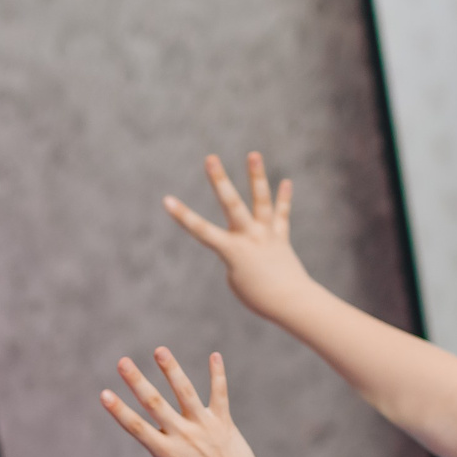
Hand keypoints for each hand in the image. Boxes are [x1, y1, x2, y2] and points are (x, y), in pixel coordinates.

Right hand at [99, 347, 271, 456]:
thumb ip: (167, 450)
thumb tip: (161, 430)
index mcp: (167, 452)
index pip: (137, 427)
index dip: (119, 410)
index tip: (104, 394)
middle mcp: (182, 435)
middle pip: (155, 404)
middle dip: (137, 382)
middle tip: (123, 362)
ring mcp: (203, 426)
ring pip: (185, 392)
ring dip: (171, 369)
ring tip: (159, 350)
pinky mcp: (222, 421)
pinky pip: (219, 394)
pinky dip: (217, 374)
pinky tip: (215, 355)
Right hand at [165, 152, 314, 320]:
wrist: (291, 302)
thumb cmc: (257, 297)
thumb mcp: (236, 279)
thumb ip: (236, 254)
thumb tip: (246, 239)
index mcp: (231, 251)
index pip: (201, 230)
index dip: (181, 215)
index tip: (166, 199)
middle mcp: (249, 237)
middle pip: (232, 204)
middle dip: (219, 180)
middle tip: (210, 158)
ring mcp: (266, 234)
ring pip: (261, 200)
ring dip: (256, 176)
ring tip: (253, 153)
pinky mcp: (280, 237)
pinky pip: (281, 215)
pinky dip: (284, 199)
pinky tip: (286, 182)